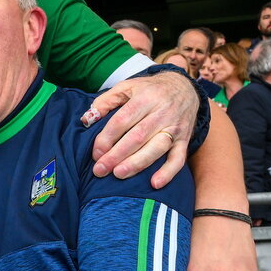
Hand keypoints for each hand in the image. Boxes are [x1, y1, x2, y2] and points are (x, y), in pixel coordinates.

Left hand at [86, 70, 197, 186]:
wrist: (184, 88)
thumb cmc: (149, 90)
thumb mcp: (126, 87)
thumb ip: (105, 101)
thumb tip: (86, 119)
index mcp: (145, 98)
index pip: (122, 121)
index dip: (107, 138)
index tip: (96, 153)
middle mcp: (162, 112)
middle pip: (137, 137)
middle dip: (117, 155)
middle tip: (100, 170)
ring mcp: (175, 127)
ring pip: (156, 148)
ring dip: (137, 163)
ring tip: (119, 174)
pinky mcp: (184, 140)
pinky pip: (179, 158)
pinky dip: (168, 172)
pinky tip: (155, 183)